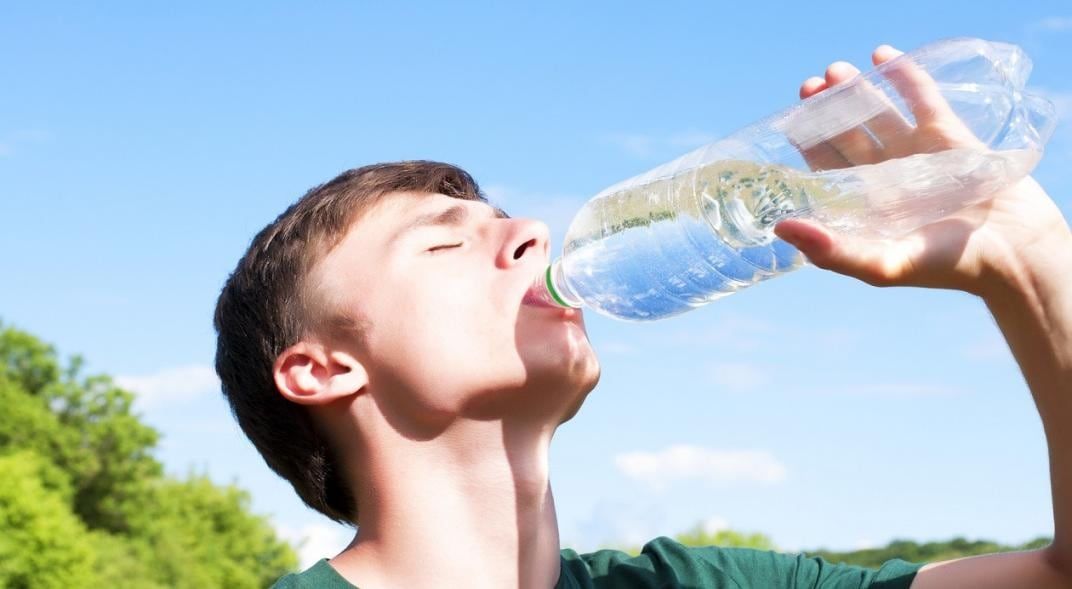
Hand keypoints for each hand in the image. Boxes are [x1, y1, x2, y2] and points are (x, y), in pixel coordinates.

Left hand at [774, 45, 1070, 298]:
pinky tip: (881, 55)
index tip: (790, 120)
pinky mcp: (946, 134)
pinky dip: (903, 75)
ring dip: (856, 91)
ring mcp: (915, 152)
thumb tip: (780, 227)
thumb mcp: (880, 264)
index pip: (826, 167)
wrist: (1009, 252)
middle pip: (847, 134)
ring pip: (878, 113)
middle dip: (826, 111)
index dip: (808, 143)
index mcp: (863, 204)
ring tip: (836, 70)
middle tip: (809, 86)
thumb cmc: (941, 267)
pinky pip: (921, 98)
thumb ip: (830, 250)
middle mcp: (884, 175)